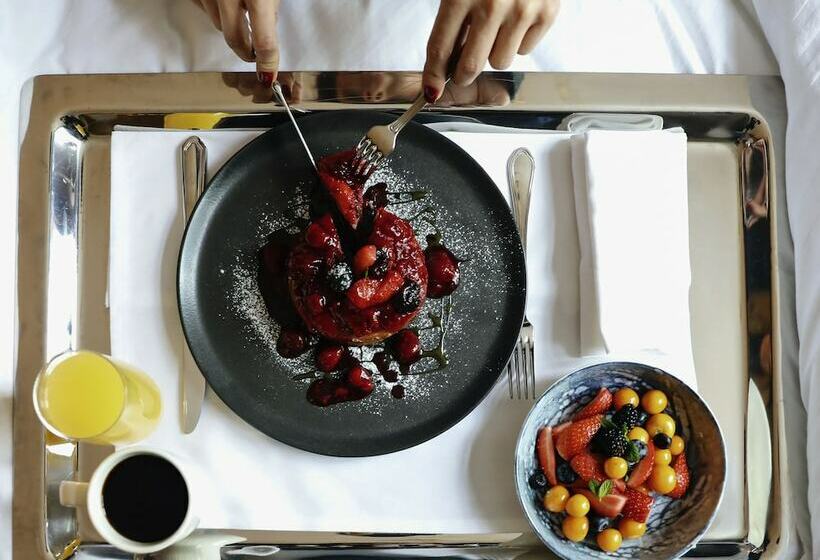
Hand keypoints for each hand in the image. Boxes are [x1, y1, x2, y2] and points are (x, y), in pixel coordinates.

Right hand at [191, 0, 281, 84]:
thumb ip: (270, 9)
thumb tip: (269, 30)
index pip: (264, 42)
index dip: (267, 63)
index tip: (267, 75)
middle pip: (235, 40)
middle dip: (246, 50)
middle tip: (254, 51)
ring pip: (218, 25)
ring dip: (230, 26)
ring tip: (240, 10)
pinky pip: (204, 9)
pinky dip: (214, 9)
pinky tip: (223, 0)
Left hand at [423, 0, 558, 100]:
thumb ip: (452, 20)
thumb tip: (444, 63)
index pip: (440, 47)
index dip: (434, 75)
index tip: (432, 90)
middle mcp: (492, 4)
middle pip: (471, 66)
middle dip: (463, 74)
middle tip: (463, 69)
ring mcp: (522, 10)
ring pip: (500, 61)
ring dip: (494, 52)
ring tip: (496, 28)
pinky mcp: (547, 13)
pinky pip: (525, 50)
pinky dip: (519, 40)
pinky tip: (517, 19)